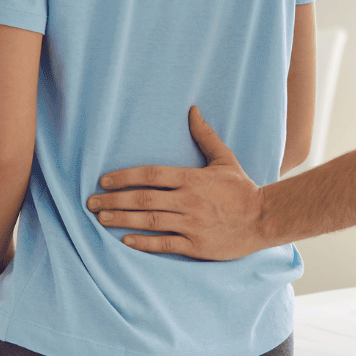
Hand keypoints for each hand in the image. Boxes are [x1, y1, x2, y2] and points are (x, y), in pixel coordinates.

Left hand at [85, 107, 268, 259]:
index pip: (151, 175)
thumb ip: (205, 136)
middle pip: (144, 199)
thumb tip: (193, 110)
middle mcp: (189, 201)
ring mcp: (192, 224)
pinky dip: (144, 243)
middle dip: (114, 201)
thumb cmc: (241, 189)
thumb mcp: (224, 159)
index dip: (125, 177)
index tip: (104, 181)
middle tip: (91, 202)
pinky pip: (165, 244)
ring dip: (122, 220)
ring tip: (100, 219)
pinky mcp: (197, 245)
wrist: (264, 219)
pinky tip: (126, 241)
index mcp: (192, 178)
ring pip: (151, 221)